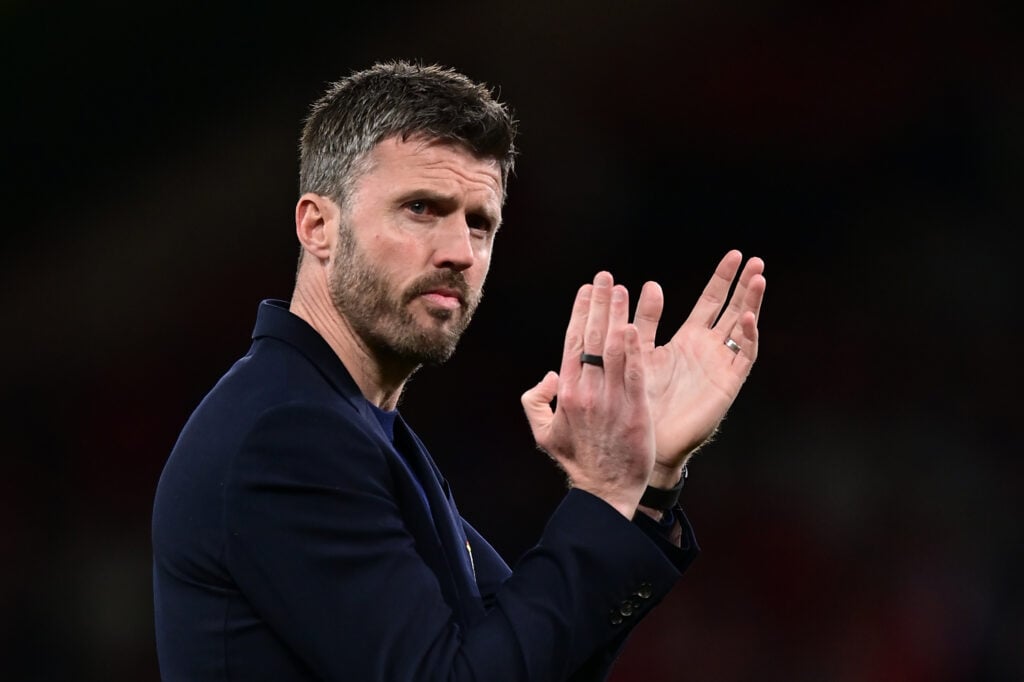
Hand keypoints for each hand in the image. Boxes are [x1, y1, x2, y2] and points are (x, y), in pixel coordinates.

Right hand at [521, 272, 654, 518]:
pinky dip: (634, 349)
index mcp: (566, 392)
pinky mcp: (633, 410)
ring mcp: (610, 400)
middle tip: (605, 276)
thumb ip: (535, 400)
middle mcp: (586, 391)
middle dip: (599, 303)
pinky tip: (635, 326)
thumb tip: (548, 375)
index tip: (587, 289)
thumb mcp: (543, 433)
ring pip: (613, 349)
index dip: (580, 312)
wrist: (604, 491)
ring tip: (621, 289)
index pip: (573, 342)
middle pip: (592, 338)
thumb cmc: (577, 461)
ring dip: (617, 316)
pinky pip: (634, 373)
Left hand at [633, 250, 765, 486]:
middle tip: (755, 259)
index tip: (734, 255)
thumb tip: (646, 285)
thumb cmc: (638, 398)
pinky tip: (746, 318)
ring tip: (758, 278)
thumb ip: (644, 321)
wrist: (646, 438)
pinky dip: (747, 337)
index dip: (723, 279)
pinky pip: (743, 357)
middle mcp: (708, 349)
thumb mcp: (637, 352)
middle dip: (744, 285)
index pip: (711, 301)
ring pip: (743, 328)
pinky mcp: (728, 384)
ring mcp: (721, 365)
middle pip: (733, 309)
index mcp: (688, 339)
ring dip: (751, 304)